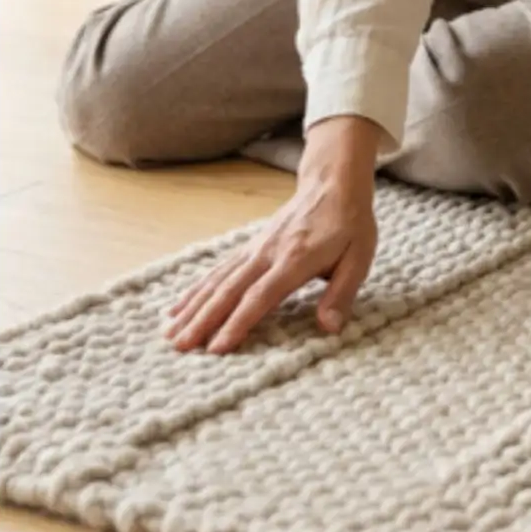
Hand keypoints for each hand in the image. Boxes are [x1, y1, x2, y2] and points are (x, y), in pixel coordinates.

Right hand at [163, 116, 383, 353]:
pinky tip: (179, 306)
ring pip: (219, 280)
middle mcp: (269, 253)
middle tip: (180, 348)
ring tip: (170, 333)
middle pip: (230, 290)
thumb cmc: (350, 223)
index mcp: (296, 259)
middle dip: (204, 320)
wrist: (333, 182)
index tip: (218, 348)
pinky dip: (197, 289)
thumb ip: (342, 293)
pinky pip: (219, 269)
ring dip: (194, 307)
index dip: (239, 322)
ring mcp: (256, 248)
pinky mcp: (251, 246)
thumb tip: (329, 328)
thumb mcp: (360, 257)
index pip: (262, 295)